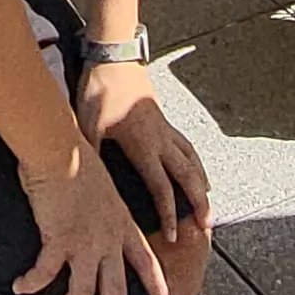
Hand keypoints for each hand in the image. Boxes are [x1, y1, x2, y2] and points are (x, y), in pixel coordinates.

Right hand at [15, 140, 170, 294]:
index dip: (158, 290)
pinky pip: (46, 274)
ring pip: (83, 293)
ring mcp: (86, 241)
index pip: (147, 264)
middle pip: (116, 292)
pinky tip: (20, 289)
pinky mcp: (59, 239)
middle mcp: (109, 238)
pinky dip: (32, 284)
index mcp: (122, 225)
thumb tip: (92, 217)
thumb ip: (101, 208)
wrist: (59, 147)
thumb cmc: (75, 158)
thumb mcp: (101, 187)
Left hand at [80, 60, 208, 234]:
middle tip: (208, 226)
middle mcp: (161, 141)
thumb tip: (85, 181)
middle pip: (188, 177)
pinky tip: (199, 172)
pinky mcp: (165, 122)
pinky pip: (188, 148)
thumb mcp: (88, 125)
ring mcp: (166, 131)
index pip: (162, 188)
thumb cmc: (100, 92)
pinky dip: (197, 164)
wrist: (115, 59)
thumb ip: (91, 153)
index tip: (173, 235)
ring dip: (202, 185)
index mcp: (143, 147)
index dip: (169, 213)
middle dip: (199, 203)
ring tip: (208, 206)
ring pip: (192, 162)